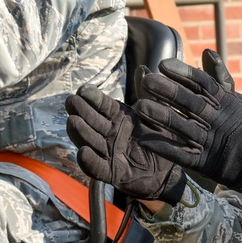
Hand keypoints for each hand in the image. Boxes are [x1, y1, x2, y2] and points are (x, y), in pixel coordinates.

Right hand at [65, 83, 186, 204]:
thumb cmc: (160, 140)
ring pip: (89, 141)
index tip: (83, 90)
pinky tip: (83, 152)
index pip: (101, 105)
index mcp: (117, 118)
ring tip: (73, 122)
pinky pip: (97, 167)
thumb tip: (143, 69)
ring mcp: (108, 153)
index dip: (92, 97)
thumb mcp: (155, 115)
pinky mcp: (111, 173)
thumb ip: (148, 95)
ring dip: (80, 132)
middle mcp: (108, 134)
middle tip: (72, 101)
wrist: (169, 171)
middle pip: (91, 121)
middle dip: (81, 111)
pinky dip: (89, 161)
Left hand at [136, 50, 241, 199]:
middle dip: (168, 91)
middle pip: (190, 103)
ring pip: (183, 127)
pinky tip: (143, 139)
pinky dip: (162, 147)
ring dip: (162, 117)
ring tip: (141, 106)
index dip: (184, 74)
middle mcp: (216, 120)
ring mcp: (208, 142)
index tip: (163, 64)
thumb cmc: (238, 124)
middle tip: (147, 80)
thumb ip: (218, 76)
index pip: (204, 84)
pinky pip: (179, 154)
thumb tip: (206, 51)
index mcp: (224, 102)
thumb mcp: (233, 99)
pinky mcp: (200, 162)